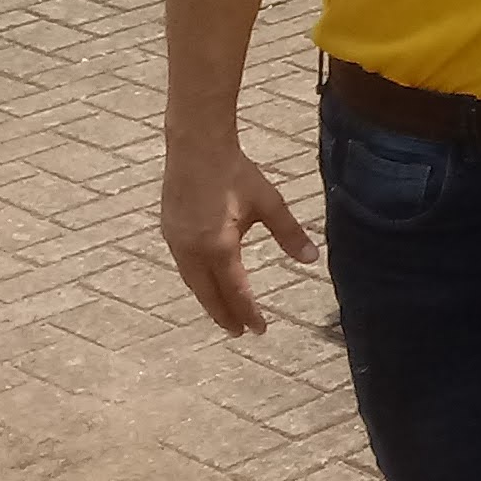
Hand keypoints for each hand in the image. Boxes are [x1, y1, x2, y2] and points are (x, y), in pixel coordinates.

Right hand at [161, 132, 317, 335]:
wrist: (196, 148)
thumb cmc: (235, 174)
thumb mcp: (268, 203)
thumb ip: (289, 233)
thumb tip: (312, 259)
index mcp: (218, 248)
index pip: (236, 291)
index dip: (248, 313)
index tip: (259, 330)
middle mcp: (192, 251)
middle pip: (209, 294)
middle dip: (225, 315)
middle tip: (240, 333)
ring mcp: (176, 242)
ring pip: (193, 282)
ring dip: (208, 300)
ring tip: (223, 313)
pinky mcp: (168, 231)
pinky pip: (183, 267)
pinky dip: (197, 281)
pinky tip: (205, 281)